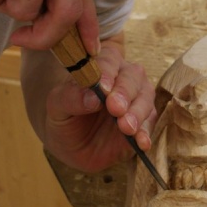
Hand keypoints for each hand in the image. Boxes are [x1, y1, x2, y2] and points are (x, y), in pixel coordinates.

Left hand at [42, 38, 157, 172]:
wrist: (71, 144)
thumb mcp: (57, 107)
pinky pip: (149, 124)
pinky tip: (141, 143)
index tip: (103, 89)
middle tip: (116, 108)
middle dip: (125, 93)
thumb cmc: (63, 117)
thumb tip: (92, 97)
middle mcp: (123, 78)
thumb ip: (70, 98)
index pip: (108, 61)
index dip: (107, 73)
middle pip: (132, 77)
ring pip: (145, 98)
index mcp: (101, 66)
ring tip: (126, 127)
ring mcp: (136, 99)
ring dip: (137, 113)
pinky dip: (146, 133)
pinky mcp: (143, 122)